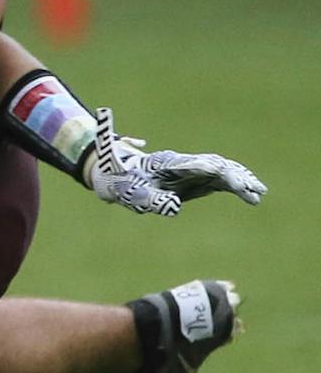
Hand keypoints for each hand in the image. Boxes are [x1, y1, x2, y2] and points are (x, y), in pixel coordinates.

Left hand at [84, 107, 267, 216]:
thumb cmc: (120, 183)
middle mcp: (182, 163)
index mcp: (166, 163)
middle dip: (235, 177)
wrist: (113, 174)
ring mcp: (189, 169)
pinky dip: (235, 184)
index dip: (216, 172)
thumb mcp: (130, 194)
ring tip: (259, 193)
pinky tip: (252, 194)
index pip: (196, 164)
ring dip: (241, 179)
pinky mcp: (193, 178)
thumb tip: (175, 209)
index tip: (233, 184)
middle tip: (253, 191)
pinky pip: (218, 179)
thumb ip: (151, 200)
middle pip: (215, 165)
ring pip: (221, 170)